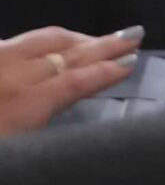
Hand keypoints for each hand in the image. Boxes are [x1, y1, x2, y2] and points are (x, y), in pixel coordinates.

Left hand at [0, 26, 141, 134]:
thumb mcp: (17, 148)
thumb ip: (46, 121)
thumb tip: (76, 97)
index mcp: (21, 105)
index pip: (76, 81)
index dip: (107, 71)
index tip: (131, 62)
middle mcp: (10, 75)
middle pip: (67, 54)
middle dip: (104, 45)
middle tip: (132, 36)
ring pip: (43, 39)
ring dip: (76, 38)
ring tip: (97, 40)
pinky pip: (19, 40)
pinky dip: (44, 40)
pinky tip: (46, 44)